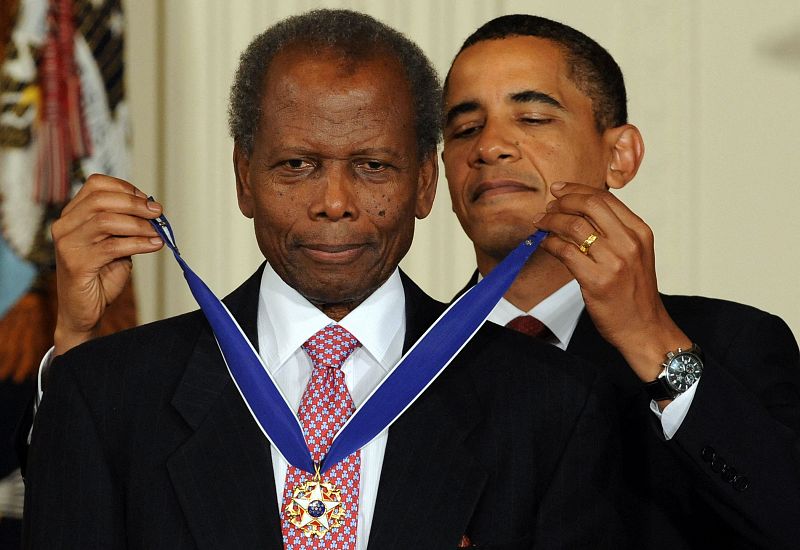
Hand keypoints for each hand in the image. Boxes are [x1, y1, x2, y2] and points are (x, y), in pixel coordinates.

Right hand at [52, 174, 163, 354]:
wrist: (84, 311)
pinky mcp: (77, 263)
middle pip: (101, 200)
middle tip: (158, 213)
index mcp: (72, 215)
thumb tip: (153, 209)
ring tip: (158, 232)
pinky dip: (139, 244)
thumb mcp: (116, 243)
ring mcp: (68, 244)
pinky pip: (113, 246)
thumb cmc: (100, 275)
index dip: (126, 189)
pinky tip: (154, 246)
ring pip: (106, 221)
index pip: (96, 185)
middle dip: (135, 204)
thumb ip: (127, 225)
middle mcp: (65, 226)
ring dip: (139, 225)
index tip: (148, 201)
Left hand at [533, 182, 689, 382]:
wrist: (644, 328)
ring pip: (573, 226)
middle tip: (547, 206)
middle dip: (562, 201)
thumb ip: (613, 232)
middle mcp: (629, 242)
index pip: (605, 198)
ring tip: (540, 223)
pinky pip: (565, 251)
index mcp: (639, 231)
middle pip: (589, 204)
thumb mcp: (634, 254)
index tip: (559, 189)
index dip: (577, 189)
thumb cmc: (634, 292)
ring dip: (550, 221)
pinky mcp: (597, 280)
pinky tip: (544, 244)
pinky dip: (549, 244)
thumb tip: (577, 210)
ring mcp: (614, 261)